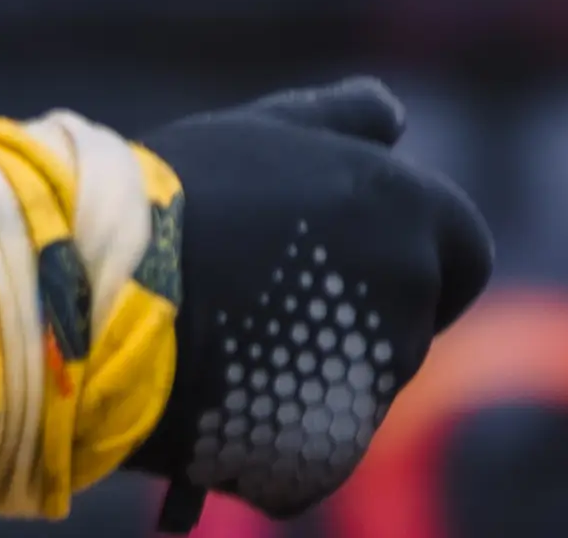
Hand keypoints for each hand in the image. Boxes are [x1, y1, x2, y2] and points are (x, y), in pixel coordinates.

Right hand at [125, 78, 493, 521]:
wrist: (102, 290)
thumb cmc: (180, 195)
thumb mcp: (265, 132)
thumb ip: (342, 120)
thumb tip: (396, 117)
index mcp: (405, 211)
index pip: (465, 250)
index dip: (421, 258)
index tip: (357, 261)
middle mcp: (409, 292)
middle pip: (413, 320)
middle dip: (360, 314)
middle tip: (274, 299)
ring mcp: (376, 378)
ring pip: (364, 381)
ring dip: (318, 366)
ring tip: (232, 339)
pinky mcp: (334, 450)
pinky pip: (323, 440)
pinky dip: (285, 426)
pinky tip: (222, 392)